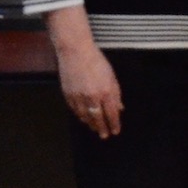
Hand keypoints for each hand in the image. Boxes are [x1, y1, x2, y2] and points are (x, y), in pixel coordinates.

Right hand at [47, 6, 120, 138]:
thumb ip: (116, 94)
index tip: (116, 131)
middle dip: (102, 129)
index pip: (112, 114)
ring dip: (91, 124)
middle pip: (98, 118)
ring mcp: (79, 97)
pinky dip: (80, 116)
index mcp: (106, 92)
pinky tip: (84, 119)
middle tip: (105, 135)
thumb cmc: (96, 61)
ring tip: (95, 129)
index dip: (114, 124)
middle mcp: (92, 97)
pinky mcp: (68, 95)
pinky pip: (75, 110)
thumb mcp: (112, 77)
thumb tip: (120, 108)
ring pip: (85, 116)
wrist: (76, 52)